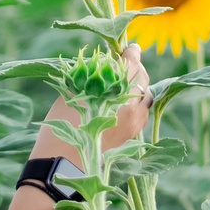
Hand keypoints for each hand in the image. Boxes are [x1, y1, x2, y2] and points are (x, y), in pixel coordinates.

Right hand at [40, 42, 154, 156]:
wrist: (65, 162)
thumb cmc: (62, 124)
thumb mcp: (73, 92)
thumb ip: (92, 75)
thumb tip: (106, 63)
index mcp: (115, 93)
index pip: (131, 64)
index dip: (131, 53)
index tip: (130, 48)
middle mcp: (130, 107)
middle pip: (143, 79)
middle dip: (136, 68)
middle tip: (125, 63)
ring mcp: (135, 123)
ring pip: (146, 96)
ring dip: (138, 86)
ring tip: (125, 83)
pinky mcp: (133, 136)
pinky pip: (143, 112)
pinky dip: (137, 102)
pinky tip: (124, 102)